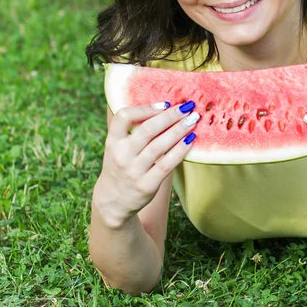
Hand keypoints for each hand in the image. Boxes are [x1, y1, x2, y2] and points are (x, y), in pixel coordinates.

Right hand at [93, 101, 198, 227]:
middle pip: (148, 130)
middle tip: (188, 107)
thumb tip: (166, 107)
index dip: (145, 108)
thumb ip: (133, 130)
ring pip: (160, 146)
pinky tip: (191, 140)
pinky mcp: (146, 185)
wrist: (113, 202)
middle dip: (170, 116)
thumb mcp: (118, 147)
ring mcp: (133, 171)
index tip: (165, 104)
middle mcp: (121, 155)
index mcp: (112, 142)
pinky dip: (180, 150)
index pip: (123, 117)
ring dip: (179, 130)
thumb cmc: (122, 165)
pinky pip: (167, 164)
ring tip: (194, 120)